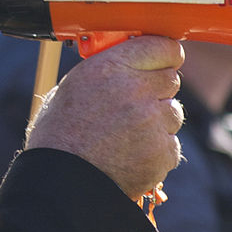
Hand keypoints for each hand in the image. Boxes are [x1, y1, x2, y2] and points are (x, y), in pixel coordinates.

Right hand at [26, 36, 183, 200]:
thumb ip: (107, 69)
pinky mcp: (162, 152)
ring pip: (173, 112)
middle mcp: (135, 90)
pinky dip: (156, 150)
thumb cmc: (58, 136)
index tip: (166, 59)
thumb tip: (132, 60)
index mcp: (110, 67)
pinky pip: (171, 143)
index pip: (160, 46)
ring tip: (127, 135)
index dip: (164, 54)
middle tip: (138, 102)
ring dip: (158, 121)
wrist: (60, 185)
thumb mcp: (72, 87)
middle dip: (158, 89)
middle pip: (171, 78)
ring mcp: (152, 122)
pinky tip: (130, 156)